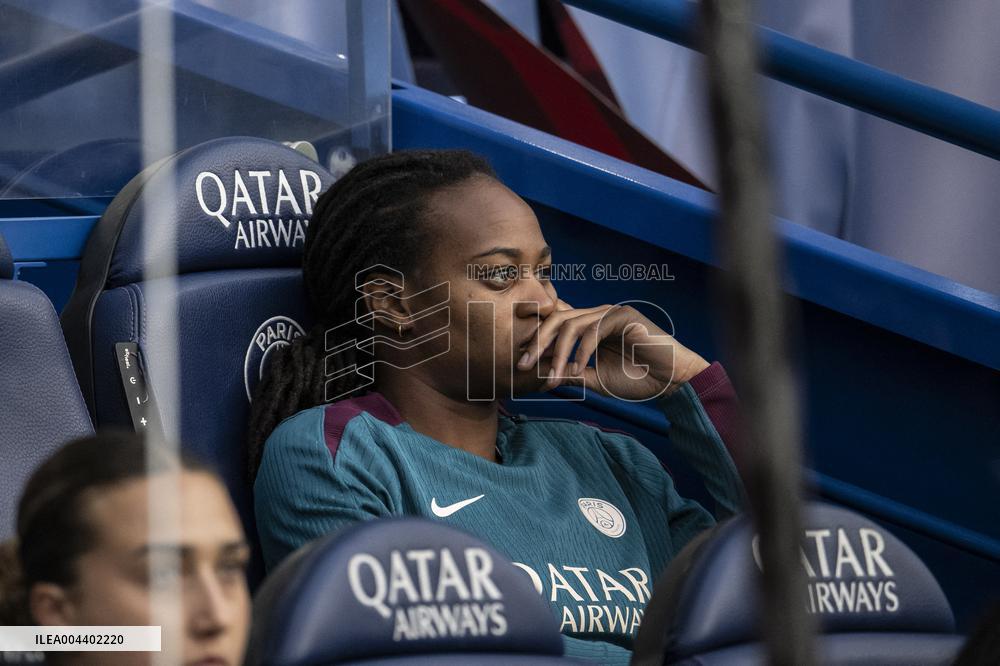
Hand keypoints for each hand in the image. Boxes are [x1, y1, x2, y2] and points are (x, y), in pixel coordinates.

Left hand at [517, 299, 708, 400]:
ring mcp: (610, 313)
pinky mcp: (623, 316)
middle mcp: (597, 315)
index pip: (556, 323)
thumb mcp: (596, 380)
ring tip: (552, 377)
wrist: (673, 381)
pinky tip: (578, 371)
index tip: (518, 358)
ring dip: (558, 354)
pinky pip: (593, 330)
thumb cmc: (639, 380)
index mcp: (590, 327)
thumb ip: (572, 375)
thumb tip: (544, 377)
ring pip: (571, 325)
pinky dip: (581, 352)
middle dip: (537, 341)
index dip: (535, 335)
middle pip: (556, 318)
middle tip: (523, 364)